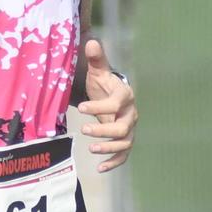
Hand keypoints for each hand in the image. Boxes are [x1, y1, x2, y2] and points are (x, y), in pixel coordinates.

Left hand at [75, 39, 137, 172]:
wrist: (111, 95)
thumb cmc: (102, 83)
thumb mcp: (98, 71)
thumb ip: (96, 59)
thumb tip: (91, 42)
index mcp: (125, 95)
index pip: (116, 103)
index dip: (100, 106)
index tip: (81, 107)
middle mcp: (130, 114)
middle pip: (122, 126)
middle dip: (104, 130)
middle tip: (84, 129)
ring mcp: (129, 129)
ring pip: (125, 142)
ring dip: (110, 148)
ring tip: (91, 148)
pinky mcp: (124, 140)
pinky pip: (124, 155)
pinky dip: (114, 162)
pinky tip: (100, 168)